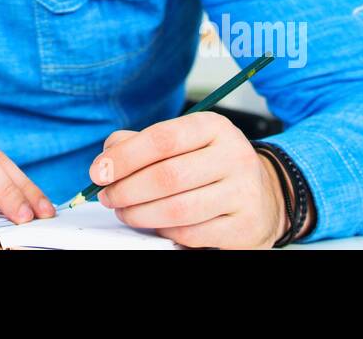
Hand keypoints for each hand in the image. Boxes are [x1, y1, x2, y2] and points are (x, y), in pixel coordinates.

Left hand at [90, 112, 289, 248]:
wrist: (264, 194)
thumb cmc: (211, 164)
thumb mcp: (184, 141)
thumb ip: (141, 143)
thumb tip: (107, 159)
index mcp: (214, 127)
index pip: (162, 139)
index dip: (124, 157)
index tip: (98, 172)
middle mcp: (234, 156)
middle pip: (166, 177)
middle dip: (126, 190)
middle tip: (107, 196)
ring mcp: (242, 193)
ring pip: (176, 210)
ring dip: (139, 214)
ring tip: (124, 211)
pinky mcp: (243, 227)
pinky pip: (190, 234)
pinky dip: (164, 231)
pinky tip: (155, 223)